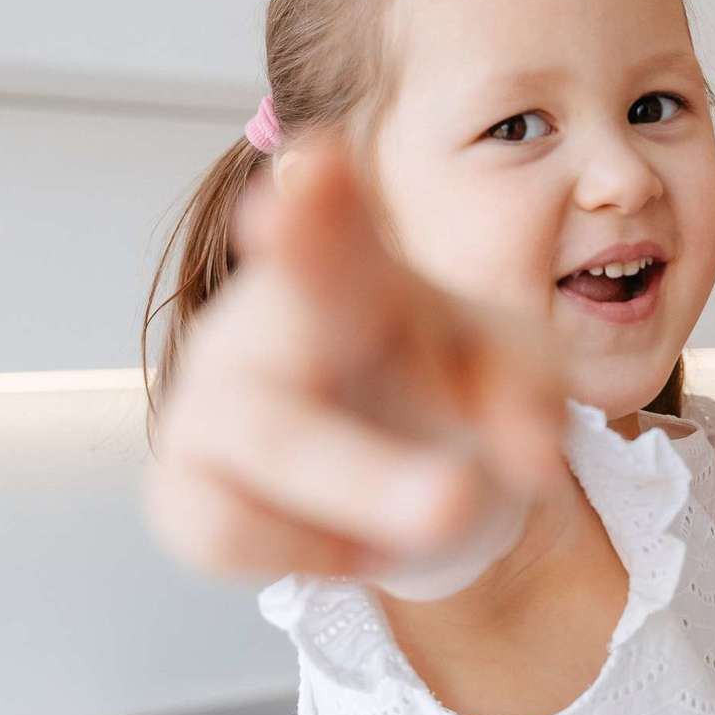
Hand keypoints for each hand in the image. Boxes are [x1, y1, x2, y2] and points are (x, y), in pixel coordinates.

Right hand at [142, 140, 567, 581]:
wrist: (409, 482)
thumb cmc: (446, 386)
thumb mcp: (516, 374)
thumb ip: (533, 395)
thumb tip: (531, 462)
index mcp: (347, 271)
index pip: (330, 227)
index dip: (319, 203)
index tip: (317, 161)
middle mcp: (260, 326)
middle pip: (280, 346)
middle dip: (354, 401)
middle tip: (456, 494)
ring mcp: (208, 407)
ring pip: (263, 457)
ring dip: (365, 502)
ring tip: (441, 514)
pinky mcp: (182, 494)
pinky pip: (233, 535)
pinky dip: (316, 554)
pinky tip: (350, 541)